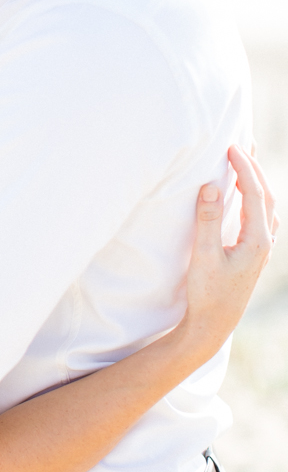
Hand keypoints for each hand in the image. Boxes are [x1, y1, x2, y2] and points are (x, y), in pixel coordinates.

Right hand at [181, 144, 277, 355]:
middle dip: (254, 169)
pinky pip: (261, 217)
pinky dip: (255, 199)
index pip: (255, 194)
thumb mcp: (204, 255)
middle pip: (267, 197)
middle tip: (239, 146)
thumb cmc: (207, 293)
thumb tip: (211, 185)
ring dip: (257, 182)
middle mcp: (265, 243)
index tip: (232, 147)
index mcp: (257, 240)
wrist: (213, 325)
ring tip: (246, 163)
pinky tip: (247, 198)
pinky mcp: (253, 255)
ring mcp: (261, 250)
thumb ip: (208, 219)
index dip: (244, 168)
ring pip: (267, 207)